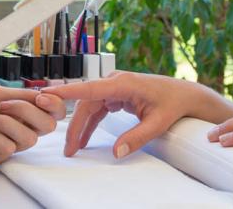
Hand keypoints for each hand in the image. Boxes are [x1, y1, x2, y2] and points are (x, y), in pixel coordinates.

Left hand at [0, 83, 66, 164]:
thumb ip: (22, 95)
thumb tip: (48, 94)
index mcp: (19, 108)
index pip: (52, 112)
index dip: (55, 105)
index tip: (41, 97)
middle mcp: (15, 126)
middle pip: (48, 127)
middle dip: (27, 111)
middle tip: (4, 104)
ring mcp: (4, 141)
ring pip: (29, 139)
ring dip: (7, 123)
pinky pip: (8, 149)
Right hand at [42, 71, 220, 158]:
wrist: (185, 95)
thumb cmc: (173, 103)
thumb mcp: (157, 123)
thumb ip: (136, 138)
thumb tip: (116, 152)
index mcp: (123, 83)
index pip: (89, 88)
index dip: (67, 92)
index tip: (48, 94)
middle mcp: (115, 82)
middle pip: (86, 103)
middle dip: (74, 125)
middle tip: (68, 148)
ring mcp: (114, 87)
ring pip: (89, 107)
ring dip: (80, 127)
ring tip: (73, 148)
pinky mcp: (115, 94)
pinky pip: (97, 109)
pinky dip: (90, 124)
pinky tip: (84, 139)